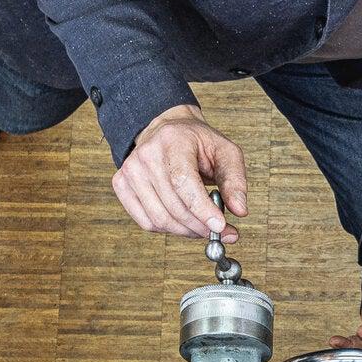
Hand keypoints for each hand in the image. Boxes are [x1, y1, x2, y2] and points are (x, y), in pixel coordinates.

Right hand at [113, 104, 246, 239]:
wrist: (168, 130)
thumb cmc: (197, 143)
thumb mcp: (225, 152)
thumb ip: (235, 181)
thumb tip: (240, 211)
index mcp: (173, 141)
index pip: (183, 183)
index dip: (202, 210)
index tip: (220, 227)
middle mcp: (146, 155)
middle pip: (173, 206)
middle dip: (200, 226)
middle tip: (220, 231)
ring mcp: (130, 170)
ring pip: (159, 219)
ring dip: (186, 231)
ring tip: (203, 226)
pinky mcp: (121, 184)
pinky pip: (146, 221)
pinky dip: (168, 229)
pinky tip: (183, 222)